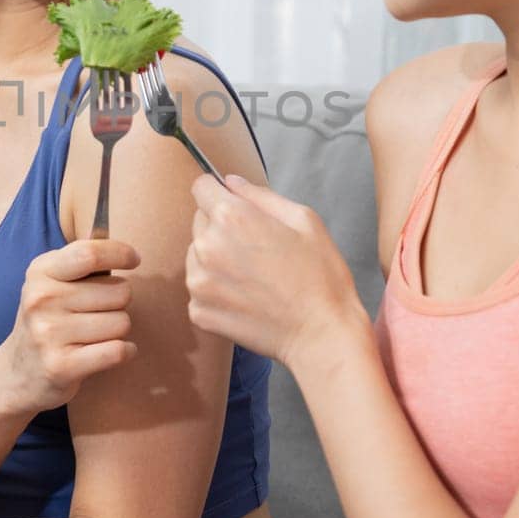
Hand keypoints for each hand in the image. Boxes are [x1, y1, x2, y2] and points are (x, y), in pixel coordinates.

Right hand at [0, 239, 140, 415]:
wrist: (16, 374)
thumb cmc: (47, 320)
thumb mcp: (52, 283)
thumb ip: (83, 263)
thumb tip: (127, 252)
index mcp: (41, 273)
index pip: (90, 254)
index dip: (120, 253)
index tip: (133, 259)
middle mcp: (41, 300)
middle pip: (118, 291)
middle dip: (120, 301)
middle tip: (99, 312)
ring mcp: (49, 334)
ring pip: (122, 322)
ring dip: (118, 330)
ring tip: (96, 335)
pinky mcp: (62, 366)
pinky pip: (117, 350)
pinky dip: (125, 351)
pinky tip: (111, 351)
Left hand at [185, 174, 365, 367]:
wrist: (321, 335)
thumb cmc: (320, 276)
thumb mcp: (303, 220)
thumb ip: (261, 195)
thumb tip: (231, 182)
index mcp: (231, 217)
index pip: (201, 187)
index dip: (218, 192)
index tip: (232, 204)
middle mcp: (207, 247)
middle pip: (199, 222)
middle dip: (221, 227)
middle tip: (256, 248)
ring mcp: (199, 283)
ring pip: (196, 255)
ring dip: (215, 259)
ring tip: (252, 275)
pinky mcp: (199, 311)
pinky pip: (199, 289)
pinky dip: (217, 291)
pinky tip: (246, 297)